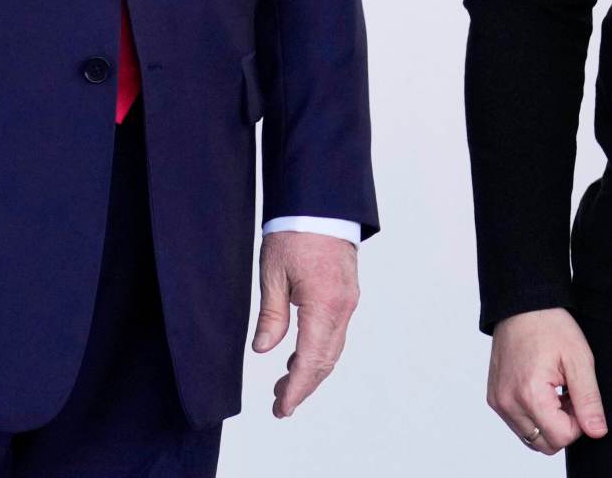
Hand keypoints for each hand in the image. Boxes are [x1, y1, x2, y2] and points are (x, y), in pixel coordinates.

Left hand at [253, 231, 359, 417]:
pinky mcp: (347, 294)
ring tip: (284, 385)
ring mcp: (348, 301)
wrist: (321, 202)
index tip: (281, 408)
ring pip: (332, 349)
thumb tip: (263, 350)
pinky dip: (319, 351)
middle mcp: (343, 308)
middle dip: (303, 386)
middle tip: (279, 405)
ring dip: (311, 370)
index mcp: (324, 305)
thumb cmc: (294, 232)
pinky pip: (335, 332)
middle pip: (325, 361)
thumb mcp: (272, 274)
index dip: (296, 389)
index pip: (311, 361)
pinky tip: (300, 356)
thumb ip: (271, 316)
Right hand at [486, 308, 607, 456]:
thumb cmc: (551, 327)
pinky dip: (533, 415)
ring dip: (548, 423)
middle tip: (568, 395)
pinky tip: (541, 390)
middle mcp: (508, 403)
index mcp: (530, 395)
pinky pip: (518, 424)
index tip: (578, 397)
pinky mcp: (494, 398)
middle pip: (544, 445)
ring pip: (531, 437)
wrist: (521, 306)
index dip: (578, 423)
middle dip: (563, 427)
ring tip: (555, 392)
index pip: (561, 438)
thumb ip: (589, 400)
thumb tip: (597, 432)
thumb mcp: (579, 360)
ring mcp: (498, 402)